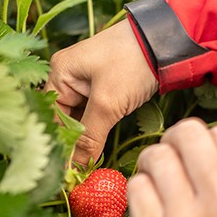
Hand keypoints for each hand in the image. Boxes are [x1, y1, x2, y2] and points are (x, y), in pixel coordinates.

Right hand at [45, 19, 158, 164]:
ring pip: (78, 121)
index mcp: (59, 74)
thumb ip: (89, 137)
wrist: (166, 43)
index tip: (65, 172)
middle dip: (71, 145)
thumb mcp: (108, 102)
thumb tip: (76, 167)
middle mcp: (67, 78)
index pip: (50, 118)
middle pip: (62, 120)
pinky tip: (96, 150)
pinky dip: (96, 132)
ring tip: (86, 166)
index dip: (58, 145)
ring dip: (84, 140)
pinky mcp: (102, 89)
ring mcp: (85, 84)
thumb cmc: (131, 63)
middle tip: (77, 173)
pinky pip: (92, 116)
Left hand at [127, 118, 216, 216]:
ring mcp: (182, 215)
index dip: (205, 138)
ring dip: (152, 161)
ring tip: (156, 177)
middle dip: (174, 139)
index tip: (196, 151)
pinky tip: (148, 201)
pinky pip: (135, 186)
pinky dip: (139, 188)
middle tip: (171, 154)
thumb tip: (208, 149)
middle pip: (186, 134)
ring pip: (156, 156)